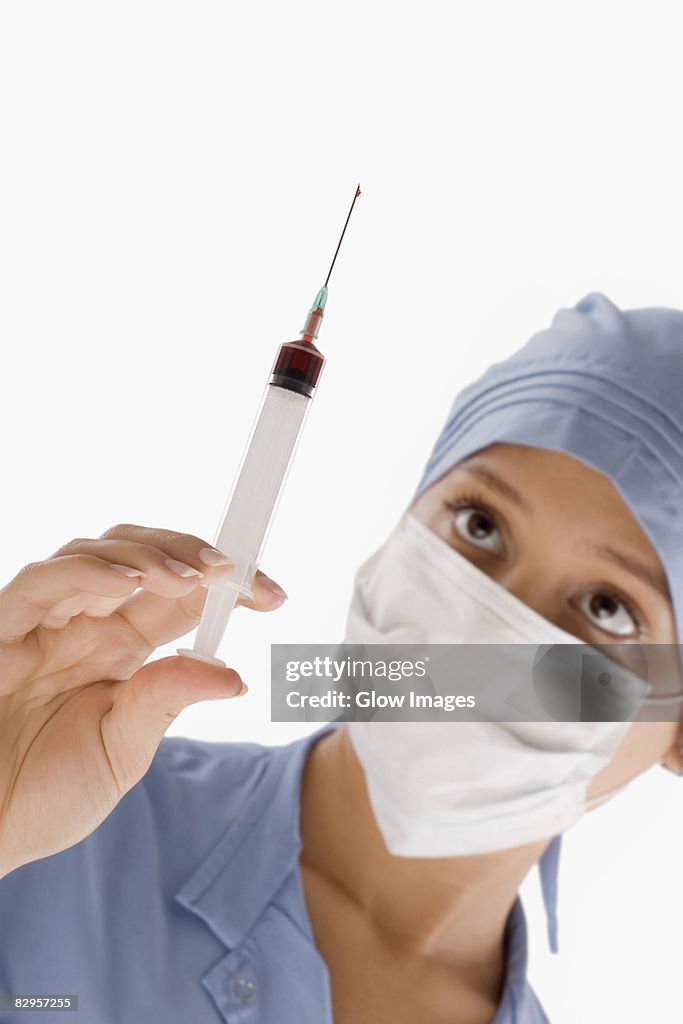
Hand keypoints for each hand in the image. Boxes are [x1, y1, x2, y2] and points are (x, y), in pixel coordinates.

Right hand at [0, 524, 285, 877]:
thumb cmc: (40, 796)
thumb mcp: (119, 754)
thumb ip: (165, 704)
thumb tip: (235, 676)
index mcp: (120, 649)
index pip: (181, 598)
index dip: (226, 587)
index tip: (273, 594)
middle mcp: (85, 624)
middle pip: (143, 557)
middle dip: (193, 553)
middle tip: (234, 573)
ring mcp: (43, 621)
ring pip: (98, 552)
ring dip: (150, 554)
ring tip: (193, 577)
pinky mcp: (1, 628)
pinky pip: (43, 582)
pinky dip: (88, 572)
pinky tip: (131, 583)